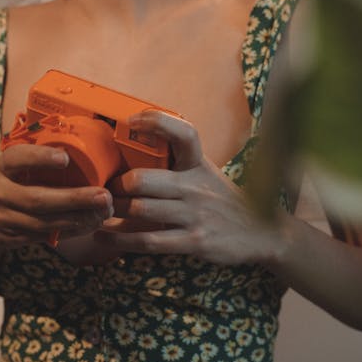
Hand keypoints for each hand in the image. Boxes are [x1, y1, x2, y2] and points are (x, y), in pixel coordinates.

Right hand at [0, 144, 113, 247]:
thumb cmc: (10, 184)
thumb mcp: (14, 167)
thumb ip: (37, 158)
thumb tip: (84, 141)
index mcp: (1, 167)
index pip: (16, 159)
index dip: (39, 158)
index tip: (65, 158)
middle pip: (36, 199)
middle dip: (73, 198)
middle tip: (103, 196)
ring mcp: (2, 218)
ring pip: (42, 223)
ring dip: (77, 219)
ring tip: (103, 213)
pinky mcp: (10, 238)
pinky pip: (43, 236)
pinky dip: (70, 231)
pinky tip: (89, 224)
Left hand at [95, 110, 287, 265]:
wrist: (262, 233)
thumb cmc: (222, 201)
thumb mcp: (206, 174)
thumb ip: (178, 163)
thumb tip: (136, 147)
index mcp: (198, 165)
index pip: (183, 133)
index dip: (157, 122)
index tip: (133, 120)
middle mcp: (195, 187)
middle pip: (143, 179)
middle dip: (115, 186)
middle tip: (102, 191)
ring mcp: (195, 215)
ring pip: (141, 210)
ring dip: (113, 213)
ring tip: (98, 213)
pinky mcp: (194, 241)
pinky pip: (149, 241)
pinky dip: (120, 240)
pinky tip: (104, 238)